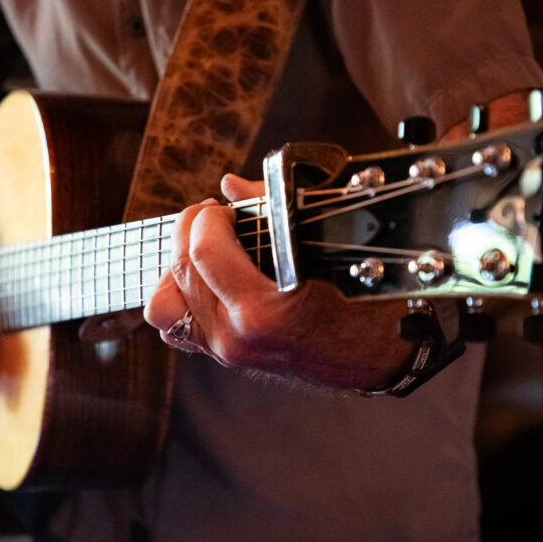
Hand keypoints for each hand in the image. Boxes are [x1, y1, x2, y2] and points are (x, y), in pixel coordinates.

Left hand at [144, 174, 411, 390]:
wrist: (379, 353)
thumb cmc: (363, 297)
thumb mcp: (327, 245)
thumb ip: (271, 210)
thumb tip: (230, 184)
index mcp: (263, 312)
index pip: (202, 252)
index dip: (206, 218)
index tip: (224, 209)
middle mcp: (237, 337)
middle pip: (180, 272)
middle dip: (189, 231)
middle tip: (213, 218)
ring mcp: (227, 352)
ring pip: (162, 306)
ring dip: (177, 267)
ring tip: (202, 249)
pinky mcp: (224, 357)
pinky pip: (175, 327)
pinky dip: (180, 298)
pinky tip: (204, 278)